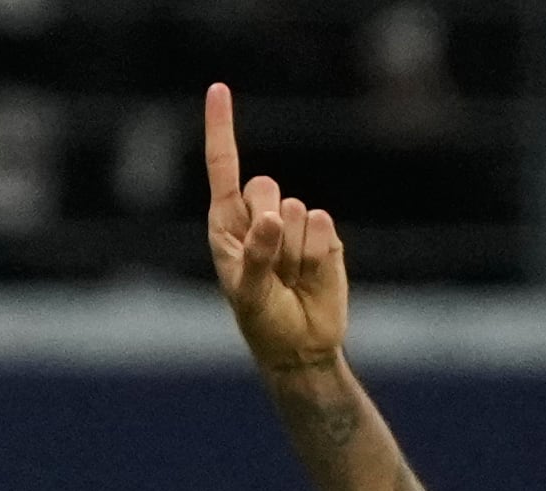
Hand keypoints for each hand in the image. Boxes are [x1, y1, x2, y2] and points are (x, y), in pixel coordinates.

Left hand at [203, 82, 347, 374]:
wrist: (302, 347)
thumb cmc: (263, 321)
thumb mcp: (249, 295)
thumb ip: (257, 256)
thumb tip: (275, 218)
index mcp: (227, 222)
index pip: (224, 167)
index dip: (222, 128)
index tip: (220, 88)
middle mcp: (259, 215)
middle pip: (265, 186)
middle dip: (268, 224)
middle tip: (271, 265)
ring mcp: (295, 224)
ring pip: (298, 210)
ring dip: (295, 252)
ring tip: (292, 278)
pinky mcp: (326, 235)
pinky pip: (324, 226)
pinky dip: (318, 256)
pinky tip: (311, 277)